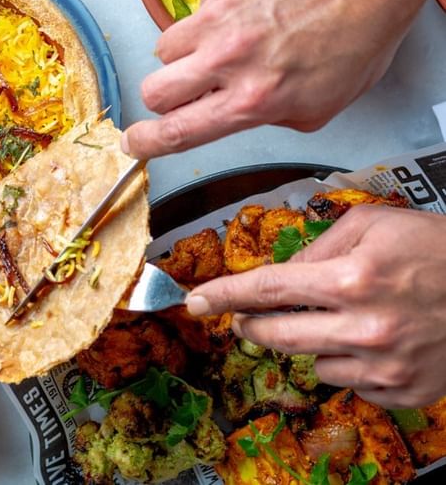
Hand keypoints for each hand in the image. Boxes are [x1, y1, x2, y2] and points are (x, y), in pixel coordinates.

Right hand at [122, 0, 428, 159]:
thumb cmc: (360, 35)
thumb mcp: (322, 105)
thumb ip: (268, 117)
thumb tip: (235, 111)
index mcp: (253, 100)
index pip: (178, 132)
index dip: (147, 142)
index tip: (133, 142)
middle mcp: (228, 60)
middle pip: (154, 90)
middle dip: (162, 95)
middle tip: (182, 87)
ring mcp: (219, 16)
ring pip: (165, 46)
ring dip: (186, 52)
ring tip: (225, 41)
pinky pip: (197, 8)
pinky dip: (216, 13)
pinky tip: (253, 5)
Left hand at [185, 205, 445, 407]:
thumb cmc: (433, 246)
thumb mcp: (370, 224)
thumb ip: (317, 246)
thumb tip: (281, 274)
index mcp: (351, 278)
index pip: (267, 288)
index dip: (224, 295)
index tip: (195, 303)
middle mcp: (364, 327)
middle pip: (277, 335)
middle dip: (251, 325)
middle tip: (246, 316)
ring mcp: (385, 366)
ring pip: (311, 363)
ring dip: (310, 341)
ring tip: (340, 318)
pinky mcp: (404, 392)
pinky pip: (349, 384)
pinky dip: (348, 363)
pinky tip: (370, 341)